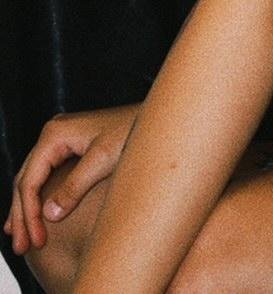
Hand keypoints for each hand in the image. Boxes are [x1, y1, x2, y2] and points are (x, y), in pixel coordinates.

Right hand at [4, 105, 138, 254]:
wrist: (156, 121)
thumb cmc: (133, 131)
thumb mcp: (103, 160)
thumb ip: (75, 187)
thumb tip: (49, 215)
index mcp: (56, 133)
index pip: (30, 179)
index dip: (29, 213)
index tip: (36, 239)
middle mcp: (54, 133)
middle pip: (26, 180)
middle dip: (22, 215)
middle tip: (22, 246)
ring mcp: (61, 139)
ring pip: (34, 179)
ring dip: (27, 209)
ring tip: (22, 239)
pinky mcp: (72, 147)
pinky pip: (46, 176)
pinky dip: (39, 198)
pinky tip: (36, 216)